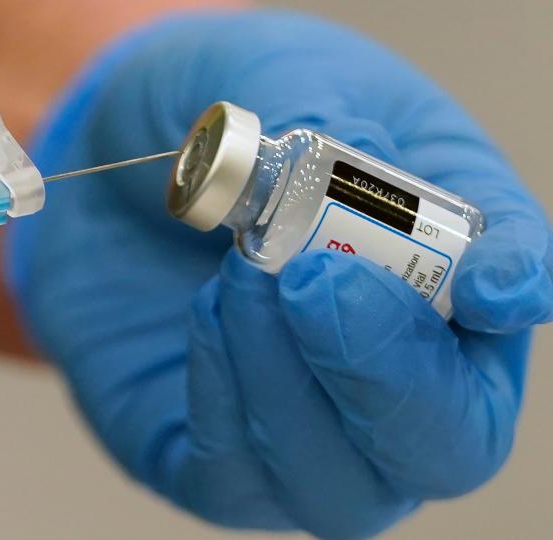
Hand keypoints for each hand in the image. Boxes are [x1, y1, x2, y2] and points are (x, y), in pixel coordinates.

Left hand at [6, 11, 552, 537]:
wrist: (114, 156)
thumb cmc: (219, 127)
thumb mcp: (282, 80)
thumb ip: (332, 126)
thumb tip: (359, 176)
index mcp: (443, 269)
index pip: (513, 303)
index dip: (514, 297)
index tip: (485, 286)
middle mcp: (391, 373)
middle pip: (445, 444)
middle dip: (385, 376)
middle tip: (314, 282)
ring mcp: (305, 430)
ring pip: (340, 489)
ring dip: (288, 385)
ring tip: (240, 276)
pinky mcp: (213, 458)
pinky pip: (237, 482)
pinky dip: (224, 405)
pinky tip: (208, 316)